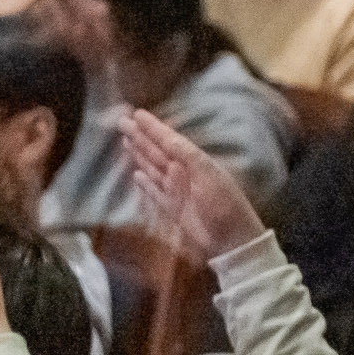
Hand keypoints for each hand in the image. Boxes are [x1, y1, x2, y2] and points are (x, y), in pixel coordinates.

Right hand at [121, 108, 265, 260]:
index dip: (153, 127)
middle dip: (140, 138)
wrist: (232, 241)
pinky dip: (145, 184)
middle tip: (121, 122)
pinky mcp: (172, 209)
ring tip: (125, 142)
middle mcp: (183, 173)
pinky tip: (136, 175)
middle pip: (157, 151)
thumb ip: (186, 155)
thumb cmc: (225, 204)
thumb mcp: (208, 174)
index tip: (136, 114)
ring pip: (153, 168)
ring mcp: (177, 191)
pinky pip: (154, 192)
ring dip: (140, 155)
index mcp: (194, 161)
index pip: (169, 140)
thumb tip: (165, 137)